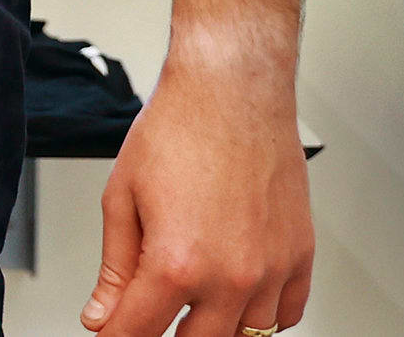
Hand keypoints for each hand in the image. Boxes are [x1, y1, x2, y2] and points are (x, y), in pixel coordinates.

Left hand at [84, 46, 313, 335]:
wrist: (231, 90)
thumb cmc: (177, 130)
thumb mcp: (122, 198)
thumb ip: (115, 268)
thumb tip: (102, 317)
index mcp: (177, 263)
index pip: (137, 333)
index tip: (110, 336)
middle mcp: (231, 276)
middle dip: (166, 334)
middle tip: (151, 311)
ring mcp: (272, 271)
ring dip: (215, 326)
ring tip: (193, 298)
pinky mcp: (301, 257)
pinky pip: (286, 316)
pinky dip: (262, 315)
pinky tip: (236, 295)